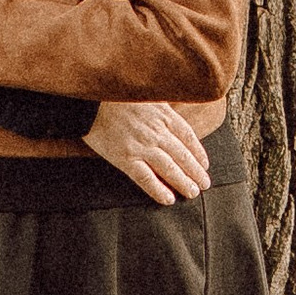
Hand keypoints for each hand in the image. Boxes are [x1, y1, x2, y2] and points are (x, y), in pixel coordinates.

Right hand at [88, 100, 215, 204]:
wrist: (91, 101)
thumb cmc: (117, 96)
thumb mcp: (147, 95)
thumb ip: (161, 108)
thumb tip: (173, 117)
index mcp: (163, 115)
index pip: (188, 136)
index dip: (198, 152)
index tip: (204, 164)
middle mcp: (156, 132)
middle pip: (182, 155)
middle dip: (196, 171)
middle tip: (204, 184)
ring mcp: (142, 146)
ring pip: (169, 168)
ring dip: (183, 182)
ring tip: (193, 192)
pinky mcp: (126, 158)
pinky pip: (146, 178)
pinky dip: (158, 190)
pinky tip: (168, 199)